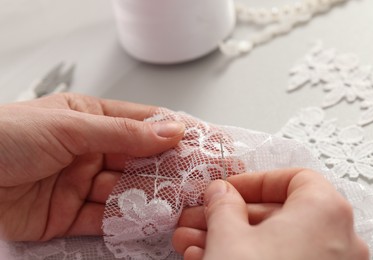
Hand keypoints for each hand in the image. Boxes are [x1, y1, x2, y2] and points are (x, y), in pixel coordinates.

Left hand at [0, 93, 184, 240]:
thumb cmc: (5, 136)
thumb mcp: (70, 126)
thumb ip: (122, 132)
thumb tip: (169, 130)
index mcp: (89, 118)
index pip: (139, 123)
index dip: (170, 130)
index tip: (200, 139)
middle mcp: (88, 150)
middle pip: (137, 160)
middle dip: (165, 168)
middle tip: (195, 175)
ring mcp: (80, 183)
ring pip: (125, 191)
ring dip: (148, 196)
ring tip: (176, 200)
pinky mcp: (68, 215)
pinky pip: (104, 219)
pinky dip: (124, 221)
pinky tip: (143, 219)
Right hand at [173, 168, 368, 259]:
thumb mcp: (228, 237)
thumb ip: (223, 204)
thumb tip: (220, 192)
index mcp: (324, 212)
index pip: (293, 178)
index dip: (255, 181)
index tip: (227, 189)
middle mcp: (337, 242)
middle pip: (277, 214)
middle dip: (228, 215)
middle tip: (199, 217)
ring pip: (273, 243)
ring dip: (229, 238)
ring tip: (192, 243)